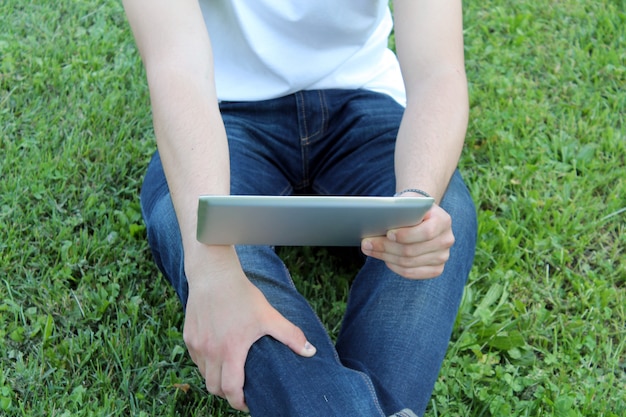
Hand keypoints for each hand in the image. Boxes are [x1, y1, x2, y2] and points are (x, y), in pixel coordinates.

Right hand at [182, 252, 315, 411]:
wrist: (213, 275)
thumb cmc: (242, 295)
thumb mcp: (268, 315)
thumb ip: (290, 335)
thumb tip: (311, 352)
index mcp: (230, 350)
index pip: (231, 390)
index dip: (239, 402)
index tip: (248, 404)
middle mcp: (210, 351)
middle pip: (214, 387)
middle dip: (227, 394)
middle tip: (240, 389)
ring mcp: (197, 345)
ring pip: (204, 374)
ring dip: (216, 379)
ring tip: (230, 373)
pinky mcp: (189, 336)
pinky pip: (196, 359)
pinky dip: (206, 364)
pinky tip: (218, 355)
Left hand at [361, 204, 454, 278]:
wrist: (422, 216)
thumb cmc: (411, 209)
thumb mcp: (408, 205)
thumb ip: (398, 213)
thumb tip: (376, 224)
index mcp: (443, 220)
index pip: (426, 232)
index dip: (406, 235)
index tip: (388, 233)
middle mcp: (447, 240)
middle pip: (412, 250)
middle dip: (386, 247)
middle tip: (366, 243)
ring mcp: (443, 257)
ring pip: (408, 263)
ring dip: (385, 257)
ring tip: (369, 250)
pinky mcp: (436, 269)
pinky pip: (411, 273)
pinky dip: (394, 267)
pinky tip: (383, 259)